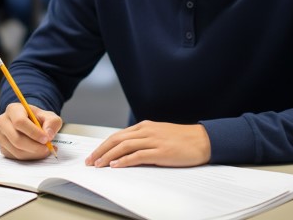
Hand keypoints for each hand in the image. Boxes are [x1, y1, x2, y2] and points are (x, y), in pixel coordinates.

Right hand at [0, 103, 62, 159]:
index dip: (33, 132)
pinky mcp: (2, 148)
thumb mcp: (50, 116)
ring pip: (17, 150)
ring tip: (46, 150)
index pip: (20, 122)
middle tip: (48, 148)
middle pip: (17, 139)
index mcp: (13, 109)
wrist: (31, 124)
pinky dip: (30, 157)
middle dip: (35, 147)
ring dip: (34, 153)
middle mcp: (3, 122)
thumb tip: (48, 135)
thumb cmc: (38, 119)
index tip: (46, 139)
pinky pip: (16, 157)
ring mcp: (0, 136)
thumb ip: (52, 123)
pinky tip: (38, 152)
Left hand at [85, 121, 210, 167]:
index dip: (103, 145)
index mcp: (145, 126)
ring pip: (124, 147)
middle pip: (117, 139)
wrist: (203, 140)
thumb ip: (144, 139)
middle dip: (100, 151)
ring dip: (108, 156)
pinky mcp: (161, 152)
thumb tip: (127, 151)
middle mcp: (147, 131)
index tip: (94, 154)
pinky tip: (116, 166)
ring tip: (98, 165)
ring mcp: (153, 141)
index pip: (118, 135)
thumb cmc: (183, 139)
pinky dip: (124, 161)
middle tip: (90, 161)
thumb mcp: (160, 135)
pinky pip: (138, 155)